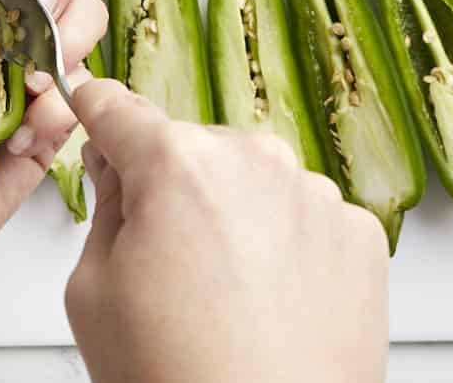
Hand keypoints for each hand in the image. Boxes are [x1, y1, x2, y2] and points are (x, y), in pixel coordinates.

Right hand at [65, 78, 388, 382]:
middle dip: (170, 184)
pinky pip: (303, 215)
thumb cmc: (178, 380)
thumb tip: (117, 167)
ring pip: (251, 180)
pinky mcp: (359, 234)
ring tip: (222, 294)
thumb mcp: (93, 292)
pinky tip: (267, 300)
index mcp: (177, 165)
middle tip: (162, 259)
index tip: (93, 99)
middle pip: (191, 148)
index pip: (119, 110)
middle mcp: (255, 161)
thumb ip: (105, 207)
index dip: (96, 106)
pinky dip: (283, 243)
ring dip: (232, 212)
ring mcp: (316, 195)